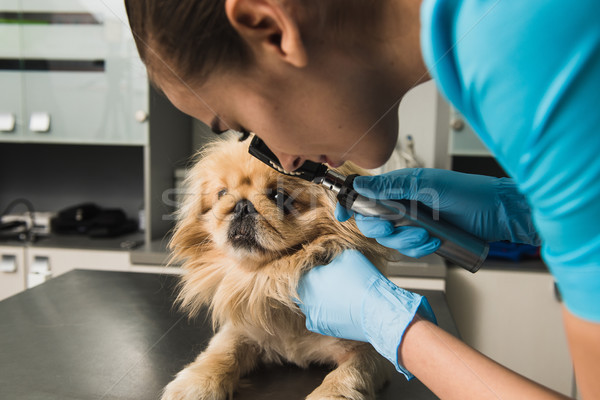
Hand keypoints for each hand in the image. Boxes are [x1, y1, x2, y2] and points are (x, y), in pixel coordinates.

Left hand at [296, 249, 435, 378]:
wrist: (378, 312)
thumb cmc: (363, 282)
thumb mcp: (346, 255)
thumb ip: (330, 253)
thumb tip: (326, 256)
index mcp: (306, 280)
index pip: (303, 268)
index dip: (316, 264)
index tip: (327, 263)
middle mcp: (304, 300)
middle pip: (306, 286)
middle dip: (318, 281)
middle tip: (334, 277)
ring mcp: (313, 317)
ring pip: (312, 302)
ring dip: (322, 296)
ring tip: (341, 291)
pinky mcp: (324, 329)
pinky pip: (321, 315)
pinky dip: (329, 310)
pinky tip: (343, 305)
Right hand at [337, 168, 539, 257]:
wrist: (498, 214)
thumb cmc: (469, 192)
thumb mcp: (427, 185)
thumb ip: (392, 187)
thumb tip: (362, 186)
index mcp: (400, 187)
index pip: (366, 195)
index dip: (350, 204)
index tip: (341, 214)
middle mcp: (403, 205)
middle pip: (373, 221)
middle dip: (381, 228)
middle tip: (394, 226)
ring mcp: (413, 223)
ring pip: (390, 239)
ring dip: (404, 241)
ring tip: (425, 235)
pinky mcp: (424, 239)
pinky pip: (408, 250)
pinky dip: (417, 249)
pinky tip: (433, 243)